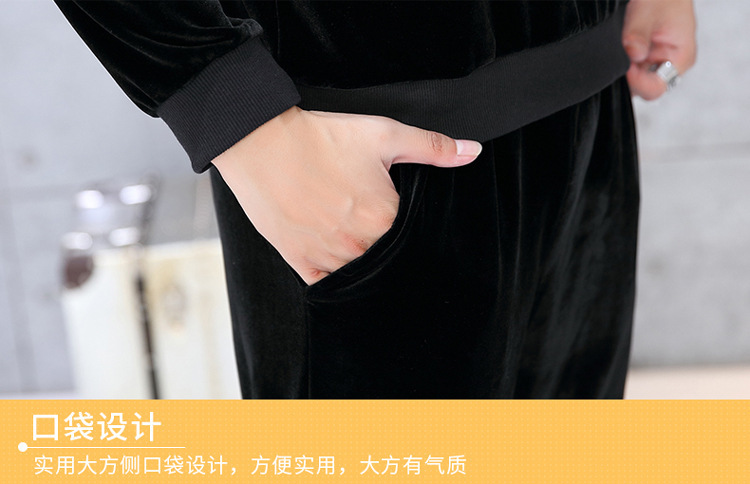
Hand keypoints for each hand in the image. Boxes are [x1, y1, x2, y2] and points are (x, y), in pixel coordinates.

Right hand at [212, 106, 481, 284]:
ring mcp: (326, 255)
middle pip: (388, 264)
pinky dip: (337, 283)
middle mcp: (358, 243)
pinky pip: (326, 286)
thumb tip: (473, 152)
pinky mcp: (298, 259)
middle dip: (393, 255)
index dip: (417, 237)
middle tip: (387, 242)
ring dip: (367, 270)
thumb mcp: (383, 134)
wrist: (260, 141)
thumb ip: (433, 147)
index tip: (414, 233)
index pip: (415, 242)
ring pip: (360, 279)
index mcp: (384, 217)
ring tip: (366, 254)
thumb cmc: (322, 137)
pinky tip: (343, 272)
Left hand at [623, 0, 696, 99]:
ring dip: (621, 68)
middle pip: (641, 88)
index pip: (656, 88)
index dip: (636, 82)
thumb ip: (638, 34)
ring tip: (619, 46)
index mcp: (680, 59)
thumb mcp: (648, 11)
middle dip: (625, 76)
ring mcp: (653, 64)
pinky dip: (618, 63)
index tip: (624, 67)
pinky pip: (626, 70)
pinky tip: (617, 48)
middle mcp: (668, 66)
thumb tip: (633, 54)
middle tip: (617, 55)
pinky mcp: (641, 60)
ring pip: (631, 81)